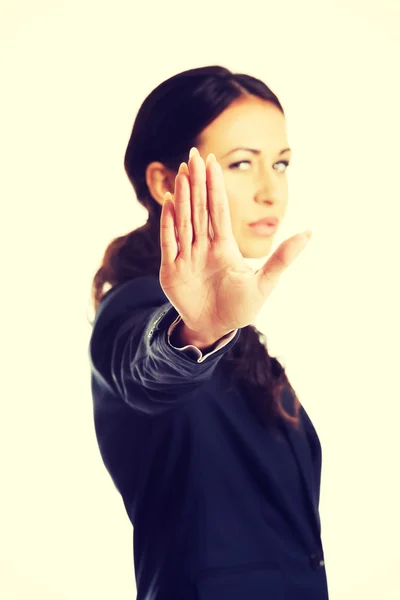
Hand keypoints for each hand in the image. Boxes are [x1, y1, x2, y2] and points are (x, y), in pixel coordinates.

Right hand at [159, 147, 310, 338]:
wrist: (216, 328)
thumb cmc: (240, 307)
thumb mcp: (265, 283)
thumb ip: (282, 257)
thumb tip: (309, 232)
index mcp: (224, 246)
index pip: (218, 210)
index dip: (216, 187)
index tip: (213, 162)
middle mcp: (203, 246)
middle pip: (200, 208)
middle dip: (197, 182)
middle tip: (193, 155)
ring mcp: (187, 256)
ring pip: (185, 220)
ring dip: (183, 197)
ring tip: (182, 172)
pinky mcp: (172, 270)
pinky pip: (169, 242)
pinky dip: (169, 224)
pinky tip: (169, 203)